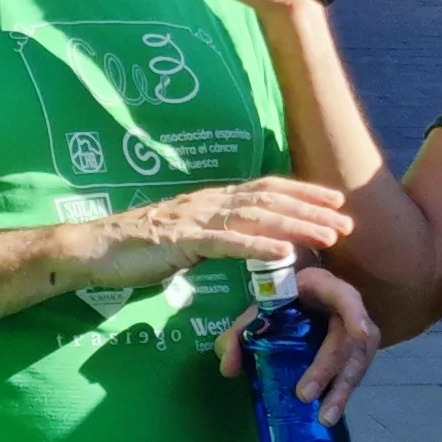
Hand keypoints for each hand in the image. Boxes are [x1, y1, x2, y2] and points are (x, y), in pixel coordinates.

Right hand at [56, 178, 353, 290]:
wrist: (93, 251)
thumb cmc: (137, 250)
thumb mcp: (187, 241)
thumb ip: (216, 239)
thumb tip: (244, 246)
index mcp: (212, 200)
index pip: (266, 189)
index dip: (303, 192)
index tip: (336, 201)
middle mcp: (209, 201)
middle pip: (270, 200)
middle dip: (312, 209)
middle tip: (347, 220)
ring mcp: (195, 218)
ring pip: (256, 217)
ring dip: (297, 225)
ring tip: (329, 235)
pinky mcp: (181, 240)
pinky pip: (226, 242)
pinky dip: (258, 245)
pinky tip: (284, 252)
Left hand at [217, 264, 377, 423]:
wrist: (295, 301)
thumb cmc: (278, 301)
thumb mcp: (256, 310)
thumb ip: (238, 334)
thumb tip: (228, 367)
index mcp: (323, 287)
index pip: (346, 296)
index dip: (355, 312)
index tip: (358, 333)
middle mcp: (346, 310)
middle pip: (349, 339)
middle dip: (328, 368)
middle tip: (305, 396)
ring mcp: (356, 333)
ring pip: (358, 361)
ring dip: (342, 390)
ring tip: (325, 417)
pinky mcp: (355, 354)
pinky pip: (355, 373)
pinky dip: (342, 393)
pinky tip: (329, 413)